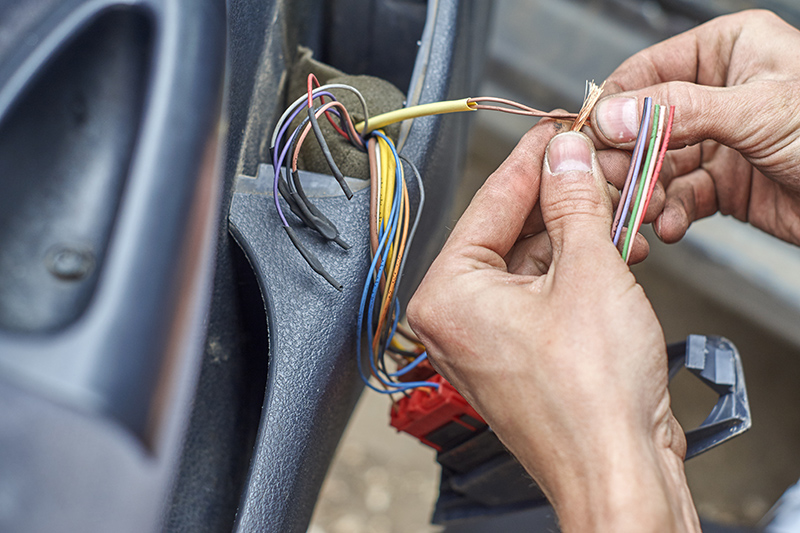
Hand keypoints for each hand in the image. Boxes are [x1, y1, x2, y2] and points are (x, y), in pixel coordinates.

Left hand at [407, 126, 699, 531]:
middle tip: (598, 167)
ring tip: (620, 208)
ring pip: (531, 262)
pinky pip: (542, 293)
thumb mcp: (588, 271)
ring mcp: (485, 339)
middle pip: (510, 232)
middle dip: (562, 199)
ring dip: (579, 234)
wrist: (618, 473)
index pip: (489, 203)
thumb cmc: (589, 400)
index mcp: (446, 294)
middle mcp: (455, 318)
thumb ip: (573, 203)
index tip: (558, 131)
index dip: (532, 160)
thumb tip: (565, 158)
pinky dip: (578, 270)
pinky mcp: (518, 355)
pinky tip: (616, 250)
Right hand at [591, 10, 799, 244]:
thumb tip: (611, 115)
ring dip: (646, 192)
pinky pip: (680, 197)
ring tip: (641, 211)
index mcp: (728, 51)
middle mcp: (718, 94)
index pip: (648, 71)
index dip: (614, 105)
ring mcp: (718, 141)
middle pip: (645, 124)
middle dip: (626, 158)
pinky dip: (670, 213)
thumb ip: (679, 112)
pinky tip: (670, 225)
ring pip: (658, 166)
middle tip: (609, 183)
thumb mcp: (758, 111)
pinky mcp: (723, 185)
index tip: (587, 136)